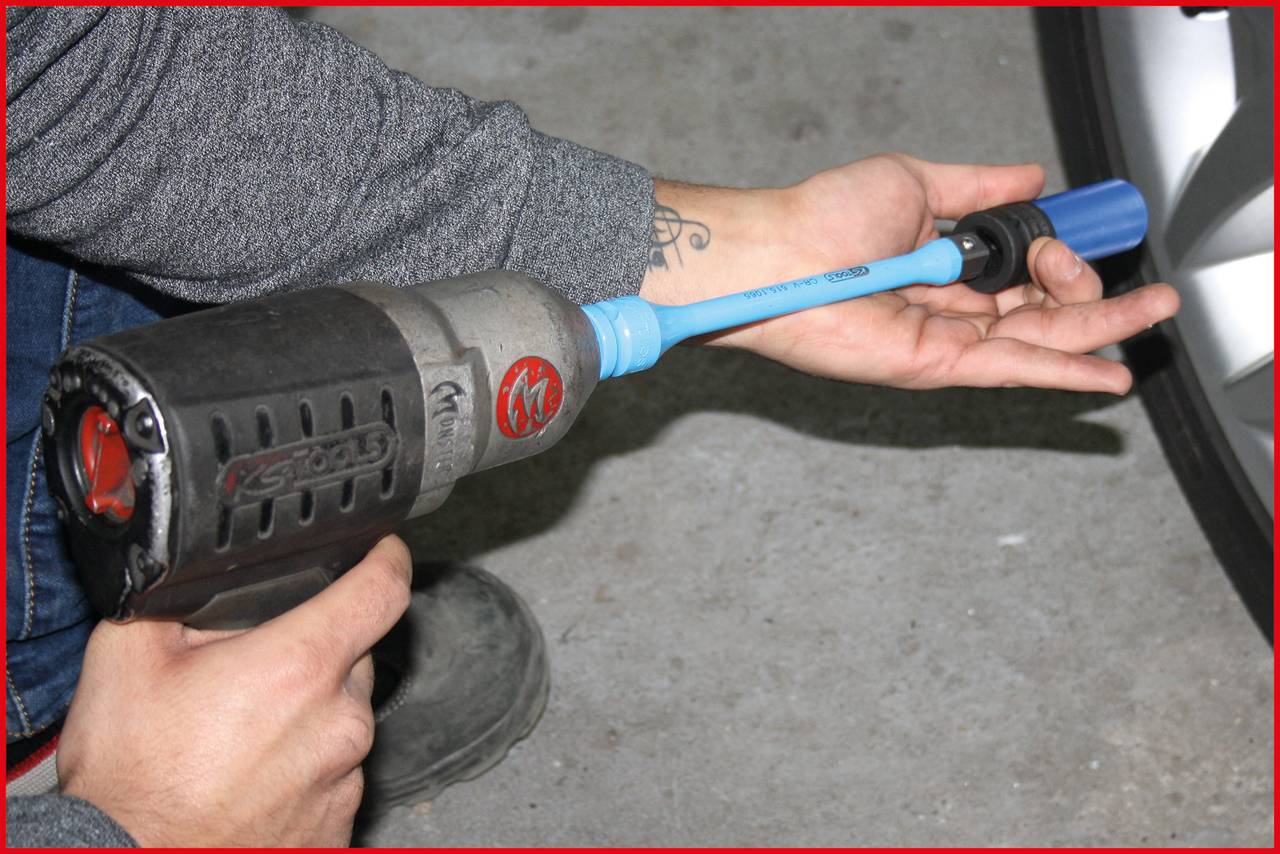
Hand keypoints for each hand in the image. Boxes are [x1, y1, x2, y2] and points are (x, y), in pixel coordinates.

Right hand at [56, 535, 412, 846]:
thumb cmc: (130, 782)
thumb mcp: (129, 657)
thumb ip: (183, 599)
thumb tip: (214, 581)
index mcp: (301, 666)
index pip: (382, 589)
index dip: (386, 559)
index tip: (383, 550)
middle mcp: (340, 722)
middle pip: (351, 657)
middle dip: (310, 651)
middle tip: (249, 671)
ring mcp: (345, 780)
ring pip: (341, 718)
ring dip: (305, 714)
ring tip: (237, 737)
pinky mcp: (339, 826)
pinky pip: (333, 775)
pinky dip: (302, 768)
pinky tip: (250, 778)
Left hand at [640, 154, 1178, 393]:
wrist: (780, 257)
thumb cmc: (824, 219)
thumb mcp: (914, 183)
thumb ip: (978, 187)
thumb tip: (1032, 178)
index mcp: (948, 264)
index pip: (1027, 269)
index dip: (1063, 256)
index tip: (1087, 237)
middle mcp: (951, 307)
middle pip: (1044, 312)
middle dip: (1101, 303)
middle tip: (1153, 295)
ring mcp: (946, 341)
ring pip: (1040, 341)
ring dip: (1100, 331)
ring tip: (1153, 316)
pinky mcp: (936, 366)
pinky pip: (1012, 369)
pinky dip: (1063, 373)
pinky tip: (1108, 372)